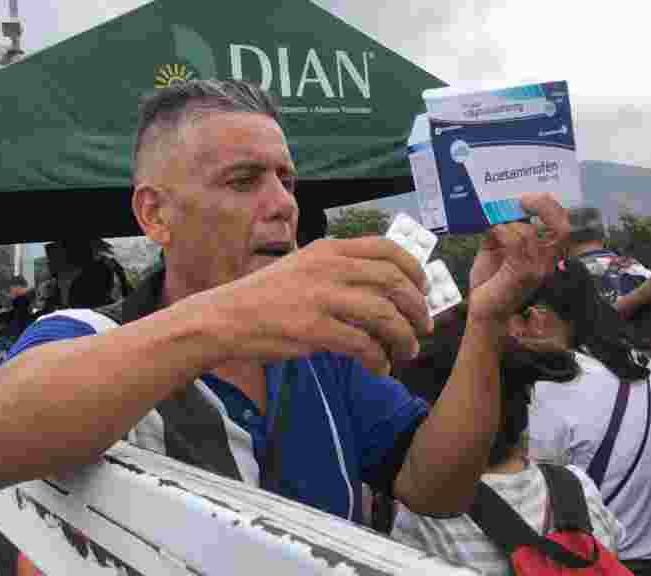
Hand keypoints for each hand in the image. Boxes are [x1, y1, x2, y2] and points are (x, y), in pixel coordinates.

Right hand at [206, 237, 434, 375]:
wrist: (226, 317)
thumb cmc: (268, 297)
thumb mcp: (306, 267)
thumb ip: (343, 271)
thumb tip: (388, 289)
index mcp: (331, 249)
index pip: (389, 249)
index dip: (415, 271)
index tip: (423, 291)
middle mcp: (330, 267)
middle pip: (395, 282)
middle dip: (418, 309)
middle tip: (424, 329)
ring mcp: (322, 297)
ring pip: (385, 315)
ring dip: (405, 338)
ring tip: (407, 352)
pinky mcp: (314, 329)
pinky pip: (363, 345)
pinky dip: (379, 360)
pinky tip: (379, 368)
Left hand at [467, 193, 570, 323]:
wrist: (484, 313)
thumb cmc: (491, 283)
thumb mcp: (495, 249)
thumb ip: (501, 230)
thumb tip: (498, 209)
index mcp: (545, 255)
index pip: (563, 227)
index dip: (551, 207)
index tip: (528, 198)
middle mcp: (547, 262)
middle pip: (562, 228)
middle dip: (544, 206)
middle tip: (521, 200)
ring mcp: (537, 269)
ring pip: (529, 231)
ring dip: (507, 223)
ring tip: (493, 225)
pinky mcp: (522, 274)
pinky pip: (515, 241)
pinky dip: (501, 231)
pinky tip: (492, 233)